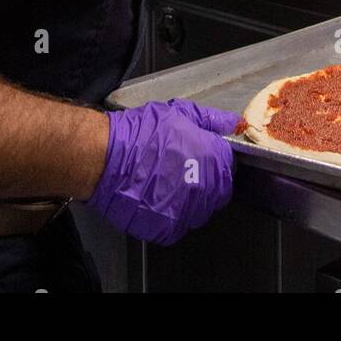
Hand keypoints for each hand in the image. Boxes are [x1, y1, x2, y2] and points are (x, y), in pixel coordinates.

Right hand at [85, 99, 240, 243]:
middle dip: (206, 182)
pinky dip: (170, 217)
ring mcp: (186, 210)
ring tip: (168, 188)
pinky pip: (178, 226)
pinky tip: (157, 202)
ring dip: (190, 201)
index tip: (203, 158)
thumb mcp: (179, 113)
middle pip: (218, 192)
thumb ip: (210, 120)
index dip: (216, 161)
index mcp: (212, 157)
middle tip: (184, 173)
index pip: (228, 166)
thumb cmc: (140, 132)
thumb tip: (234, 122)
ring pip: (200, 212)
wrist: (107, 157)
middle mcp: (204, 186)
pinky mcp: (167, 227)